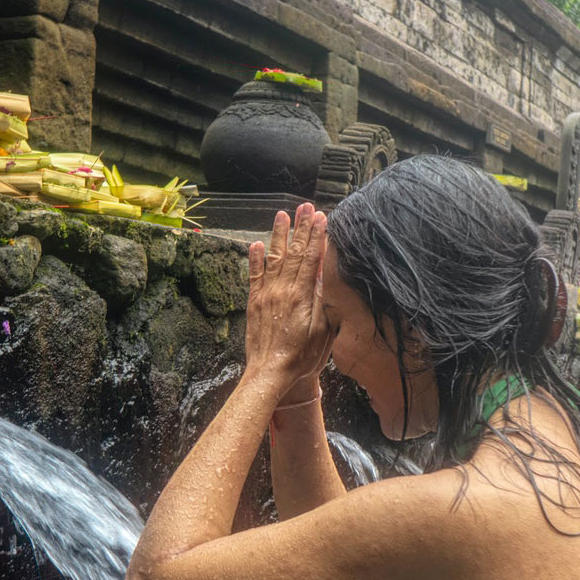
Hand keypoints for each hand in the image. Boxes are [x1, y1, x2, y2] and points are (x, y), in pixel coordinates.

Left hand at [246, 204, 333, 398]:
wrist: (270, 373)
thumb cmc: (301, 358)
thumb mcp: (323, 331)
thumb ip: (323, 300)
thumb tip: (325, 273)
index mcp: (301, 296)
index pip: (311, 258)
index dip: (317, 236)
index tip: (322, 217)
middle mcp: (282, 290)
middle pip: (295, 252)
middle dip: (301, 228)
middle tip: (306, 206)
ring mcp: (266, 295)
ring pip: (274, 258)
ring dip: (279, 235)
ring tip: (283, 215)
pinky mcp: (254, 303)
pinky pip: (255, 275)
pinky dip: (255, 258)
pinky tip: (257, 244)